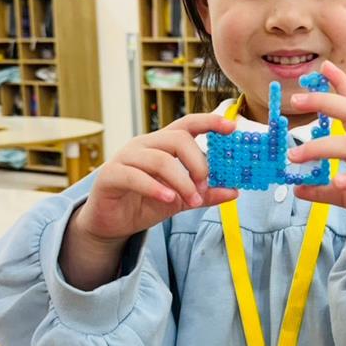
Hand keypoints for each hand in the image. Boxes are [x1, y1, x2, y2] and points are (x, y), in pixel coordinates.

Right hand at [76, 113, 238, 243]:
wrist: (111, 223)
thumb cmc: (144, 203)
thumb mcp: (180, 199)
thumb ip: (204, 194)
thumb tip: (234, 191)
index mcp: (162, 144)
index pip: (187, 124)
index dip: (209, 122)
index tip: (232, 127)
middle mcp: (144, 145)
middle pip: (177, 139)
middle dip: (198, 163)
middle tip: (205, 185)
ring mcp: (125, 157)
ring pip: (160, 160)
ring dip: (182, 181)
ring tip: (192, 200)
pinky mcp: (111, 175)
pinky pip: (135, 176)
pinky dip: (155, 188)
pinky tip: (169, 199)